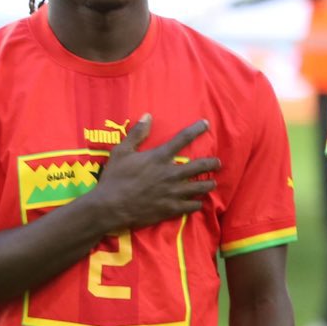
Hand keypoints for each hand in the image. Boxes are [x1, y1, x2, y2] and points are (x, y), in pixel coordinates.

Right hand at [85, 115, 219, 232]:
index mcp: (159, 157)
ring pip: (201, 187)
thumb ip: (136, 134)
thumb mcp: (120, 152)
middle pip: (201, 165)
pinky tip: (197, 202)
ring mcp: (173, 192)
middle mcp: (171, 173)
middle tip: (217, 163)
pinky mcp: (172, 209)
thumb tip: (147, 116)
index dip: (197, 129)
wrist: (110, 207)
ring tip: (211, 183)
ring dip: (208, 184)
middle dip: (213, 163)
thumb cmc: (114, 178)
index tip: (206, 124)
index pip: (183, 138)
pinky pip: (193, 206)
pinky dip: (197, 203)